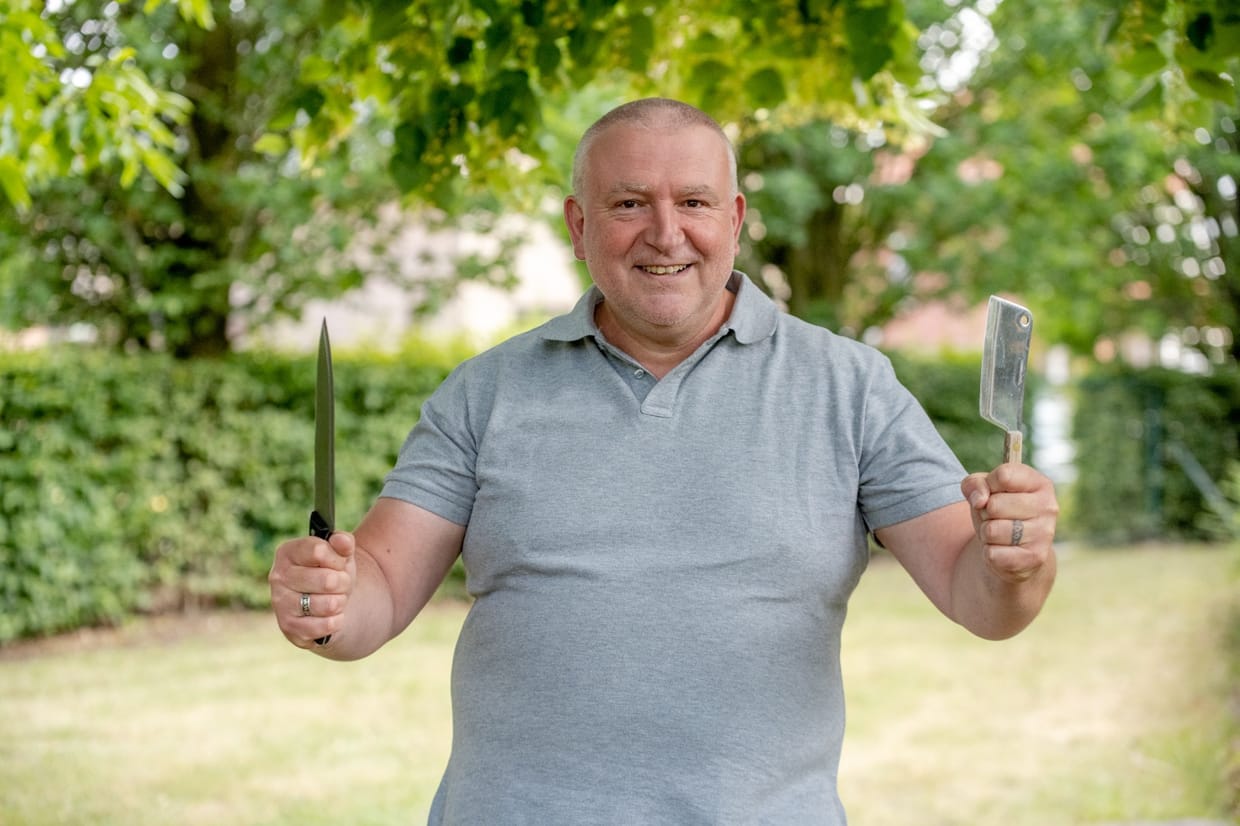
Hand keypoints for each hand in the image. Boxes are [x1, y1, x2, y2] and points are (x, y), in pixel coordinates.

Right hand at [268, 531, 355, 648]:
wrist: (328, 603)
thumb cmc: (332, 572)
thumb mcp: (340, 554)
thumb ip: (343, 542)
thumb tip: (342, 540)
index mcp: (288, 552)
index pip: (319, 551)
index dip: (337, 559)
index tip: (339, 563)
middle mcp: (278, 577)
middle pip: (328, 580)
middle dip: (343, 583)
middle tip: (340, 583)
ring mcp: (280, 603)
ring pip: (328, 604)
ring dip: (340, 602)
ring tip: (336, 599)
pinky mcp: (288, 627)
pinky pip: (324, 626)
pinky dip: (335, 621)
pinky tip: (332, 616)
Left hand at [962, 464, 1057, 583]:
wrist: (1014, 551)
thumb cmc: (998, 512)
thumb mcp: (983, 490)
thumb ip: (975, 484)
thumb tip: (980, 500)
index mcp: (1039, 483)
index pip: (1003, 475)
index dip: (988, 485)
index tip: (993, 492)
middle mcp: (1048, 506)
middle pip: (994, 505)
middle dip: (985, 512)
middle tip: (995, 517)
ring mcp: (1044, 533)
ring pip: (992, 530)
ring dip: (986, 533)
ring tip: (999, 534)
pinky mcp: (1035, 557)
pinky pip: (993, 553)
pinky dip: (990, 553)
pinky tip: (1002, 550)